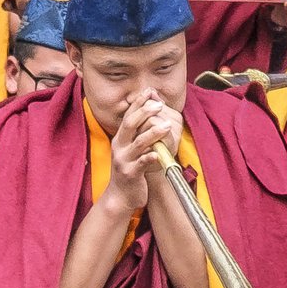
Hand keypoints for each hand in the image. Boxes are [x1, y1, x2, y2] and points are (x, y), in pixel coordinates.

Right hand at [106, 92, 181, 211]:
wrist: (121, 196)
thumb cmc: (131, 170)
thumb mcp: (131, 149)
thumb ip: (138, 133)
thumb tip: (150, 114)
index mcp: (120, 139)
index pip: (128, 115)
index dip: (138, 102)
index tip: (149, 90)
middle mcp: (119, 147)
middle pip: (129, 125)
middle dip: (144, 112)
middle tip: (158, 105)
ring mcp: (123, 161)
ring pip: (138, 143)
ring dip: (152, 133)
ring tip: (167, 126)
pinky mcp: (130, 175)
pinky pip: (140, 164)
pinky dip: (149, 158)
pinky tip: (158, 154)